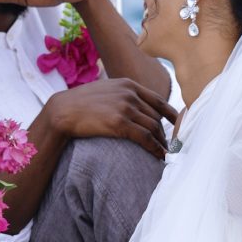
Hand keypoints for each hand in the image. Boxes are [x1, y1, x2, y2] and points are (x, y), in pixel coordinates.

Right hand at [46, 78, 177, 158]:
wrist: (62, 111)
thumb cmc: (80, 104)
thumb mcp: (105, 91)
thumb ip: (121, 96)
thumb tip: (134, 107)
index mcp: (128, 85)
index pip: (158, 100)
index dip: (172, 114)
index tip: (179, 125)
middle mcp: (130, 94)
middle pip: (156, 116)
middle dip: (165, 134)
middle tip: (170, 147)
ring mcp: (125, 107)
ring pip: (154, 128)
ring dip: (162, 143)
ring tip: (165, 154)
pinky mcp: (119, 123)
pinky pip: (145, 138)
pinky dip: (155, 148)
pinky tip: (158, 156)